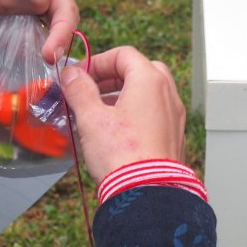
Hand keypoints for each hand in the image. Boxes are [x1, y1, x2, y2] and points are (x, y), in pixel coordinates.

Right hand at [59, 47, 185, 181]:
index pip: (124, 54)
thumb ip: (79, 90)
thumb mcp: (91, 118)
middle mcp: (168, 94)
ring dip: (122, 96)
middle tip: (90, 91)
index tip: (80, 76)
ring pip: (148, 94)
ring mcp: (174, 116)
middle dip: (112, 77)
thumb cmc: (122, 155)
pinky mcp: (174, 136)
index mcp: (150, 81)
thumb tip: (72, 74)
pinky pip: (154, 114)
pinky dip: (135, 113)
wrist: (148, 192)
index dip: (98, 61)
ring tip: (98, 113)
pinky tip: (116, 131)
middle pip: (140, 70)